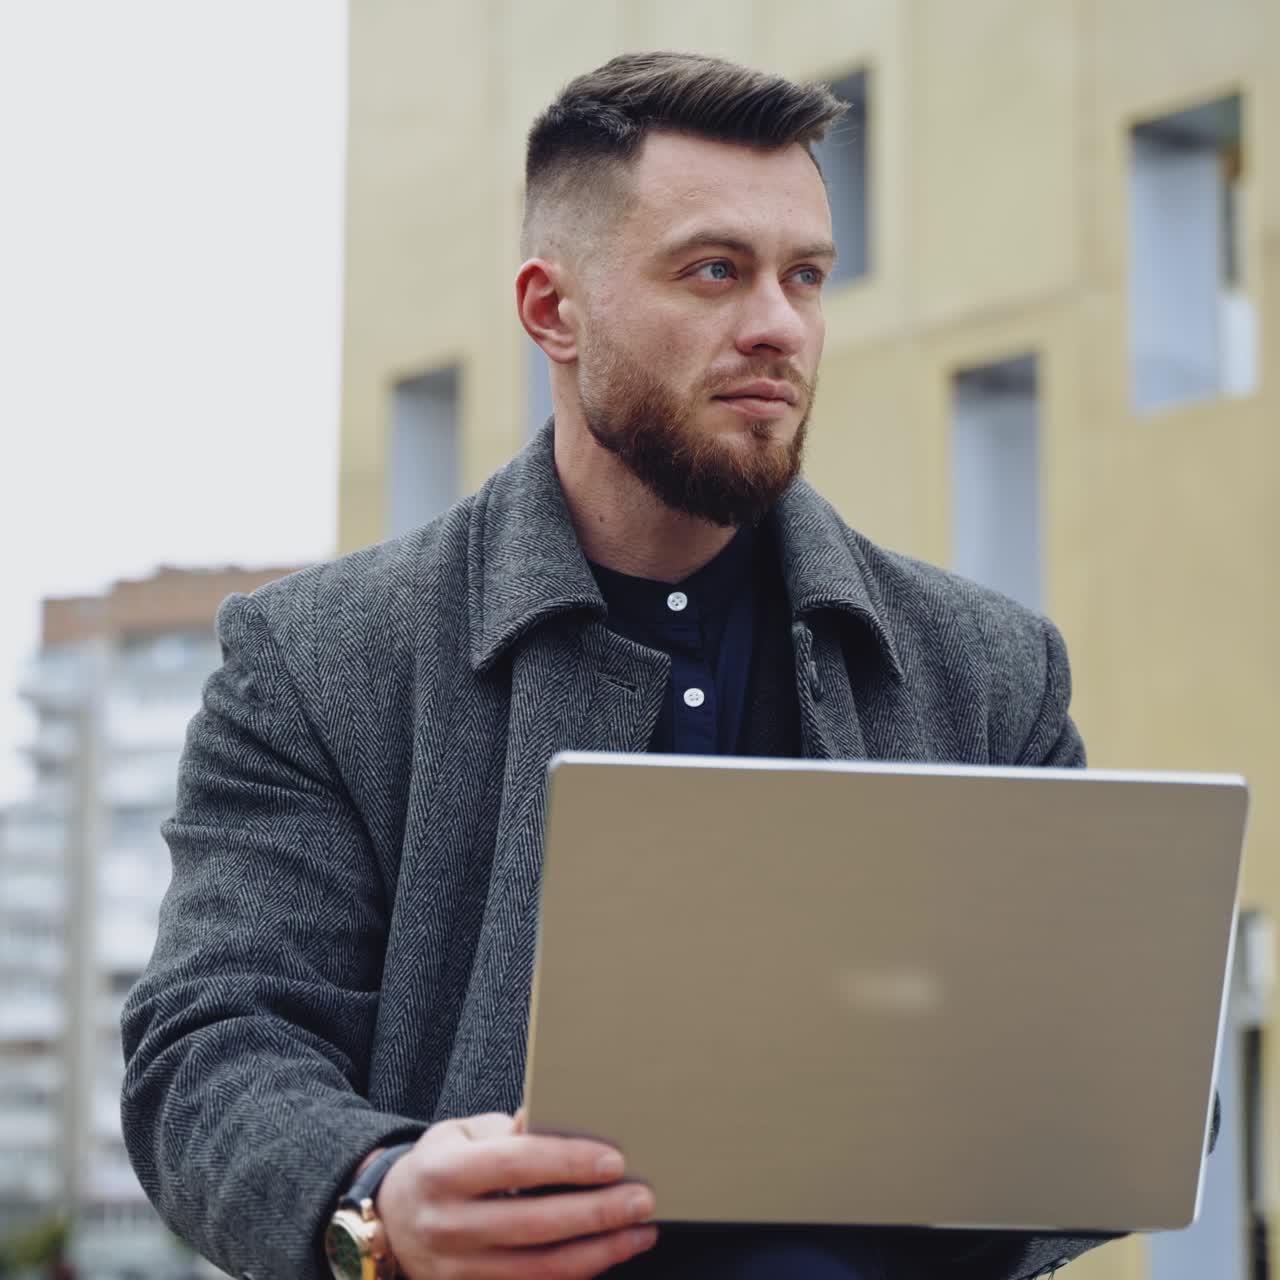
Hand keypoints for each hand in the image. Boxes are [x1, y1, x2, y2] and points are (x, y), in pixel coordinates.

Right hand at [376, 1110, 658, 1277]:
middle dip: (596, 1213)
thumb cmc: (443, 1165)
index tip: (614, 1161)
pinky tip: (608, 1255)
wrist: (393, 1220)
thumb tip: (554, 1116)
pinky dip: (576, 1275)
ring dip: (599, 1252)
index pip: (514, 1165)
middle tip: (641, 1199)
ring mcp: (457, 1271)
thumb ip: (508, 1130)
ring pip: (539, 1269)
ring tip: (639, 1232)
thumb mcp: (463, 1134)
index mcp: (444, 1173)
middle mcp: (447, 1226)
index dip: (567, 1163)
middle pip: (533, 1224)